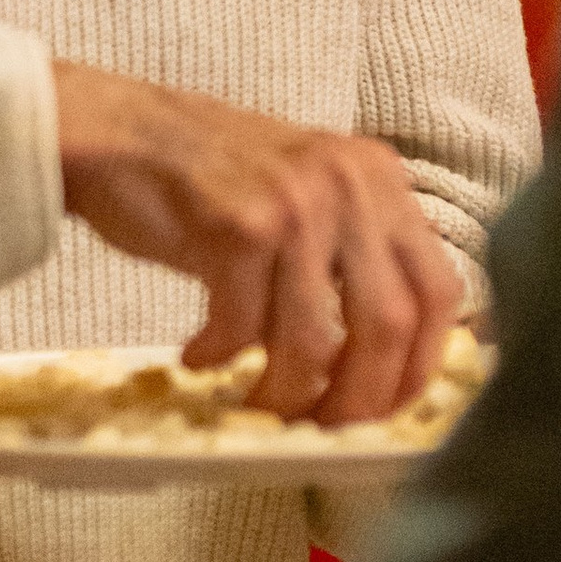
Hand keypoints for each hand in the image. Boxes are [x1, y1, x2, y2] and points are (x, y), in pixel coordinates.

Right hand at [52, 64, 463, 425]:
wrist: (121, 133)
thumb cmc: (211, 181)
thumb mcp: (308, 200)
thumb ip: (354, 261)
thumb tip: (383, 371)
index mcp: (379, 178)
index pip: (439, 290)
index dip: (420, 365)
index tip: (389, 409)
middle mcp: (349, 182)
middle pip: (390, 323)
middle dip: (359, 398)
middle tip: (323, 428)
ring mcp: (296, 199)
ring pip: (316, 338)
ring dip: (284, 391)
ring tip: (255, 402)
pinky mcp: (240, 222)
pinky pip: (244, 325)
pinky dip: (221, 356)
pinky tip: (198, 354)